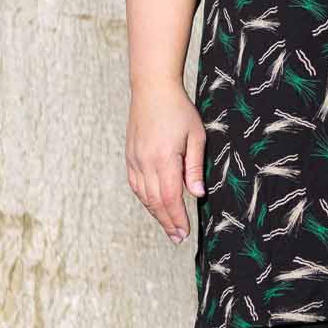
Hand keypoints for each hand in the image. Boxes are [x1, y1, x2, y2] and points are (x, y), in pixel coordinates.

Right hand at [127, 83, 205, 242]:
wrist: (152, 89)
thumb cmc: (179, 110)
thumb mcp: (196, 136)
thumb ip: (195, 167)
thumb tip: (197, 194)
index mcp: (164, 158)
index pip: (171, 197)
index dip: (178, 218)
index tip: (185, 232)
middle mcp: (145, 162)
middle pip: (156, 201)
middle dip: (168, 222)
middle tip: (178, 238)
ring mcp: (135, 159)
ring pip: (143, 196)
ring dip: (156, 214)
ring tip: (168, 227)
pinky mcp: (130, 156)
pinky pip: (135, 184)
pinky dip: (144, 199)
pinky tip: (153, 206)